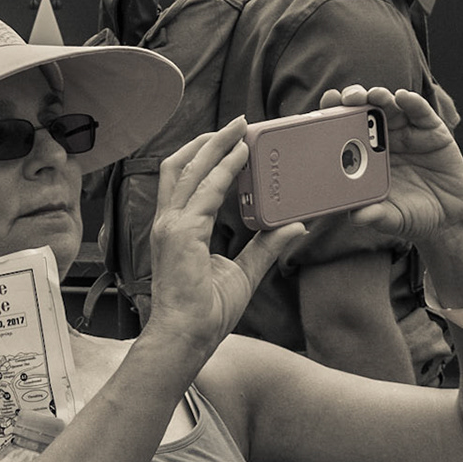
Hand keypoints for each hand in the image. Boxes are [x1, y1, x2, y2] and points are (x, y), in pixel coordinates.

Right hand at [144, 117, 304, 350]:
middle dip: (209, 140)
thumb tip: (294, 226)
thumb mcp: (243, 273)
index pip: (186, 181)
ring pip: (190, 169)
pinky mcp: (182, 234)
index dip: (205, 157)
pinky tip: (243, 157)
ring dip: (216, 145)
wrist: (186, 337)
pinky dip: (224, 169)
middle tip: (238, 124)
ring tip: (240, 129)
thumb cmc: (205, 313)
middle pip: (182, 165)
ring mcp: (171, 226)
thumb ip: (266, 247)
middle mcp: (168, 222)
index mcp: (176, 229)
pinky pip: (206, 191)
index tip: (230, 142)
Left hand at [318, 85, 462, 242]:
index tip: (325, 105)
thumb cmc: (412, 215)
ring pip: (391, 106)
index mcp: (365, 156)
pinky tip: (403, 97)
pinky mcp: (433, 131)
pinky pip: (421, 112)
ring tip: (373, 96)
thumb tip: (357, 217)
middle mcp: (384, 139)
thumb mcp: (392, 218)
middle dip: (354, 99)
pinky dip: (412, 102)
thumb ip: (375, 216)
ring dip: (380, 96)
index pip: (345, 129)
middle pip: (365, 110)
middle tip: (346, 98)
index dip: (334, 115)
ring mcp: (408, 132)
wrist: (449, 218)